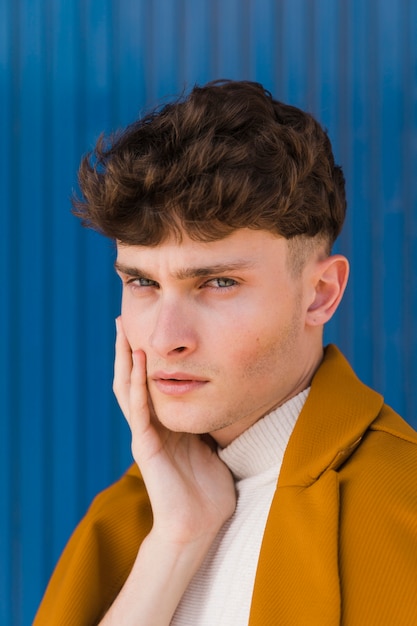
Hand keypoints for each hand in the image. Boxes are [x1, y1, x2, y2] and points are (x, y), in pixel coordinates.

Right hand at [113, 317, 235, 546]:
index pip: (148, 381)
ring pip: (128, 390)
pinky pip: (140, 412)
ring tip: (124, 331)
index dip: (143, 355)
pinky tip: (139, 364)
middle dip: (127, 349)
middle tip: (123, 318)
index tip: (145, 326)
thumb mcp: (211, 444)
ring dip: (126, 360)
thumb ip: (208, 423)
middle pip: (131, 379)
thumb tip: (227, 399)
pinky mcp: (146, 449)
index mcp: (164, 423)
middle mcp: (150, 426)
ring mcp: (145, 436)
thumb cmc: (208, 489)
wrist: (198, 526)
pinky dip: (138, 387)